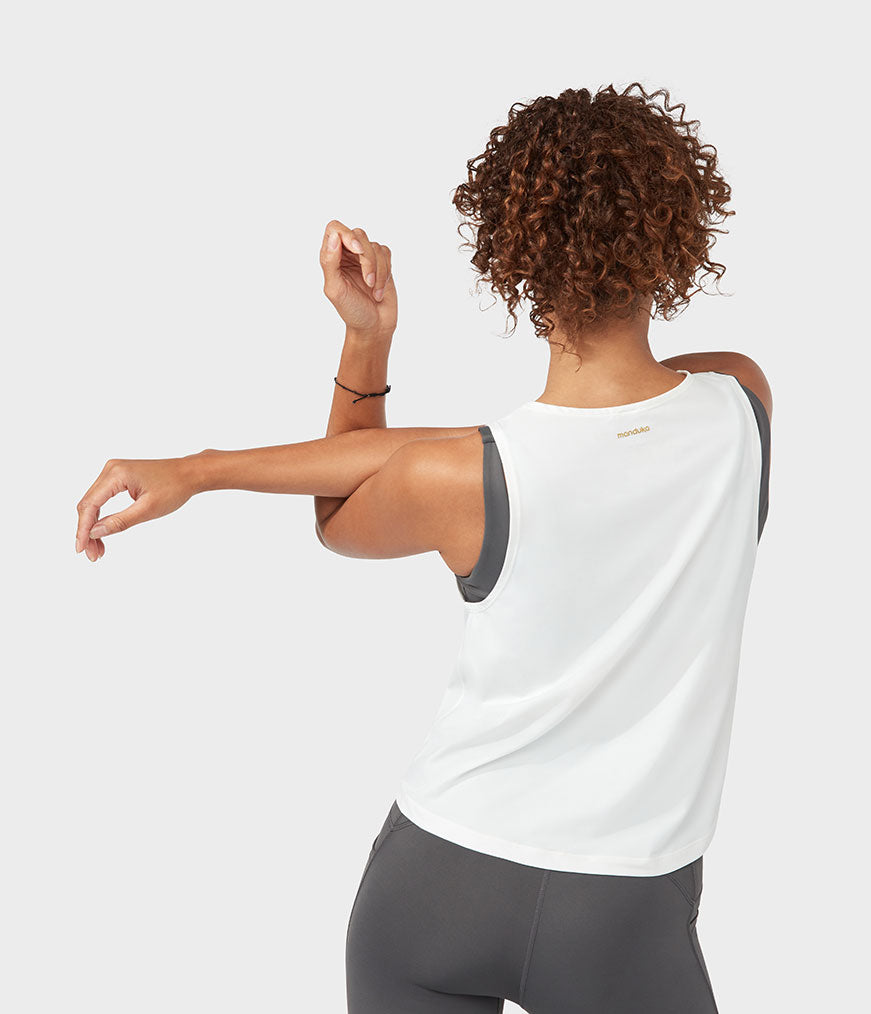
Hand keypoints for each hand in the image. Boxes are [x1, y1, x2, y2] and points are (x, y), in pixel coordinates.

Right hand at [75, 454, 200, 561]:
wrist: (190, 473)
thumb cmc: (174, 488)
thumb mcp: (148, 510)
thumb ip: (120, 521)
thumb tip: (94, 533)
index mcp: (116, 474)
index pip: (90, 504)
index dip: (83, 529)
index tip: (81, 549)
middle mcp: (111, 469)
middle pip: (88, 504)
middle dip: (87, 531)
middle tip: (92, 555)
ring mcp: (113, 472)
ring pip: (93, 503)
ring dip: (93, 526)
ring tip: (98, 550)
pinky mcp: (118, 477)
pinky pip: (102, 498)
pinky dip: (101, 517)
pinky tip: (103, 533)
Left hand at [319, 219, 396, 337]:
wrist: (374, 326)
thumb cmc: (352, 311)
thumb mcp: (335, 289)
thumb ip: (330, 262)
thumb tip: (335, 236)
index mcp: (331, 258)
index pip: (334, 229)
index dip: (346, 235)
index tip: (357, 250)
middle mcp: (347, 253)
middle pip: (358, 234)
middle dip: (366, 259)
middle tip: (368, 281)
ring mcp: (365, 257)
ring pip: (375, 246)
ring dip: (378, 271)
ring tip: (373, 291)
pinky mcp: (382, 262)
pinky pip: (386, 254)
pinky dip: (385, 272)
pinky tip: (380, 290)